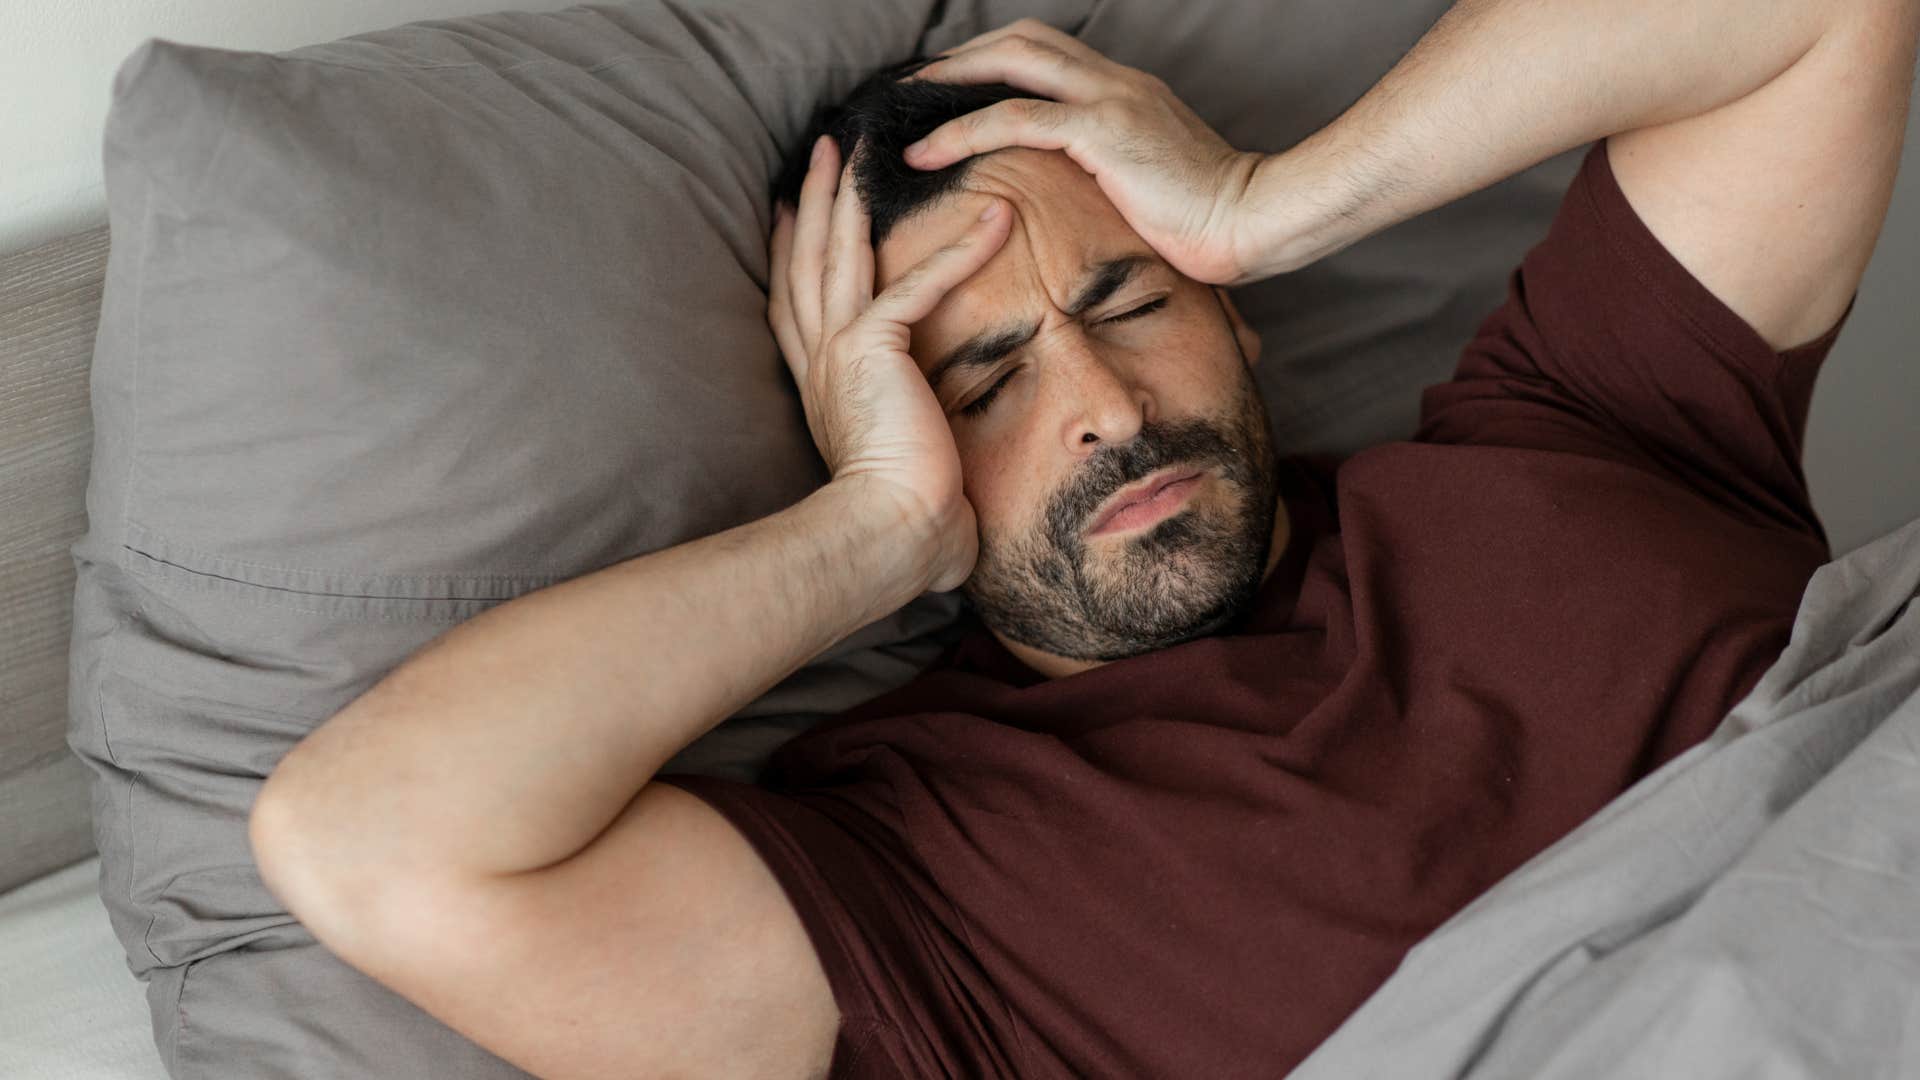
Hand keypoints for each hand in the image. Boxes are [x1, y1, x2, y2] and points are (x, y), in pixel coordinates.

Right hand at [767, 134, 1012, 592]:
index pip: (798, 307)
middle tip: (821, 151)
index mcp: (821, 389)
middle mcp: (820, 362)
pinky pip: (918, 281)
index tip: (789, 215)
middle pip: (807, 262)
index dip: (792, 255)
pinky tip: (996, 218)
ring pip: (840, 253)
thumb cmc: (903, 529)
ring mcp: (840, 350)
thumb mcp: (907, 483)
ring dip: (850, 195)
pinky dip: (959, 249)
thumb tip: (955, 520)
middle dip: (812, 201)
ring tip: (863, 147)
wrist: (883, 537)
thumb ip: (919, 472)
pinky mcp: (874, 346)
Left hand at [902, 19, 1275, 285]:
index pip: (1048, 54)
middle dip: (962, 58)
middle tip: (914, 89)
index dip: (993, 61)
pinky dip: (962, 131)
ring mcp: (1111, 101)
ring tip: (905, 113)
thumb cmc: (1210, 223)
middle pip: (1023, 40)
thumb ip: (1110, 176)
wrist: (1255, 222)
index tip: (950, 89)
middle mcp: (1116, 84)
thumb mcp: (1148, 189)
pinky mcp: (1103, 132)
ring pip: (1012, 63)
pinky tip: (925, 154)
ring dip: (950, 83)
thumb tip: (1070, 201)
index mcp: (1127, 94)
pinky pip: (1016, 119)